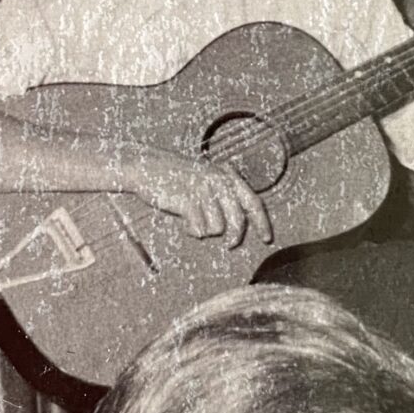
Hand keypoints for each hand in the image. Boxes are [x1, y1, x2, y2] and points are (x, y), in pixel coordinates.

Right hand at [128, 150, 271, 247]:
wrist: (147, 167)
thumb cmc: (178, 177)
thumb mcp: (207, 178)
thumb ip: (225, 195)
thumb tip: (240, 223)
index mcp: (228, 176)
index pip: (253, 202)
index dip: (262, 223)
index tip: (266, 239)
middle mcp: (219, 181)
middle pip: (238, 220)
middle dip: (235, 236)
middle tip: (229, 245)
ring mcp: (204, 190)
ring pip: (218, 227)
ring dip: (206, 229)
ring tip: (194, 220)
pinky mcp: (188, 201)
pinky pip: (200, 229)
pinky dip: (193, 230)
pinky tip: (185, 222)